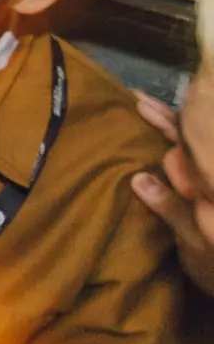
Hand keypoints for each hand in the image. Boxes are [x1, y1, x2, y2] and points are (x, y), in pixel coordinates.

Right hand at [133, 90, 213, 296]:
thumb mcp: (195, 244)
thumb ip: (172, 210)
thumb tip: (139, 178)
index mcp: (213, 185)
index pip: (194, 146)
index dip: (170, 122)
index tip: (141, 104)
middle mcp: (213, 181)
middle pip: (196, 141)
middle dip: (168, 119)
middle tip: (138, 99)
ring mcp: (210, 189)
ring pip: (195, 151)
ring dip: (172, 129)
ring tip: (146, 108)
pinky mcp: (206, 199)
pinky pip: (192, 165)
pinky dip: (176, 149)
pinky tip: (161, 139)